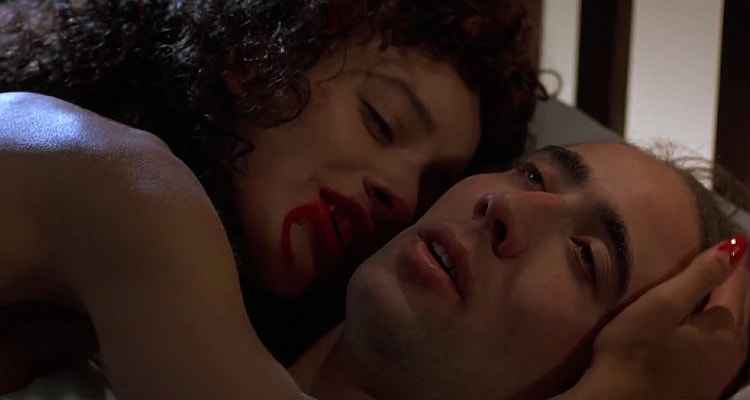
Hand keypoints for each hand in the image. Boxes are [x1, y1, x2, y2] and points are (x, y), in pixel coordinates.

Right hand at [555, 235, 749, 399]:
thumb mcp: (661, 307)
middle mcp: (733, 351)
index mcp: (724, 329)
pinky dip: (724, 325)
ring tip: (724, 282)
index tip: (737, 237)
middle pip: (743, 306)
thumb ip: (698, 277)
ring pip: (738, 327)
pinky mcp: (704, 385)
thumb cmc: (631, 352)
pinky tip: (713, 323)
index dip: (734, 257)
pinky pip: (725, 345)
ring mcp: (720, 372)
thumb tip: (734, 248)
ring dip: (733, 303)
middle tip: (733, 255)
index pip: (735, 282)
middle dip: (738, 279)